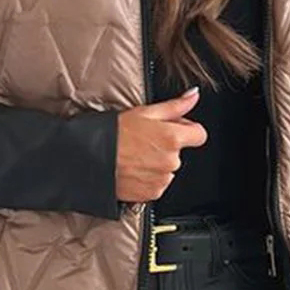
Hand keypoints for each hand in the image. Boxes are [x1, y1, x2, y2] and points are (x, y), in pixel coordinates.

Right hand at [116, 87, 207, 203]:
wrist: (89, 159)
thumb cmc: (112, 134)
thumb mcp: (144, 112)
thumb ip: (175, 106)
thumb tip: (193, 95)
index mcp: (172, 137)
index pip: (199, 134)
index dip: (187, 129)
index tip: (174, 128)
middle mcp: (171, 160)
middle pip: (180, 152)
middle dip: (167, 146)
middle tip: (144, 140)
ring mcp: (162, 179)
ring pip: (168, 169)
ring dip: (157, 163)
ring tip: (135, 156)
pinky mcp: (152, 194)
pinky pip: (158, 184)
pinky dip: (149, 178)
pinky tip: (133, 169)